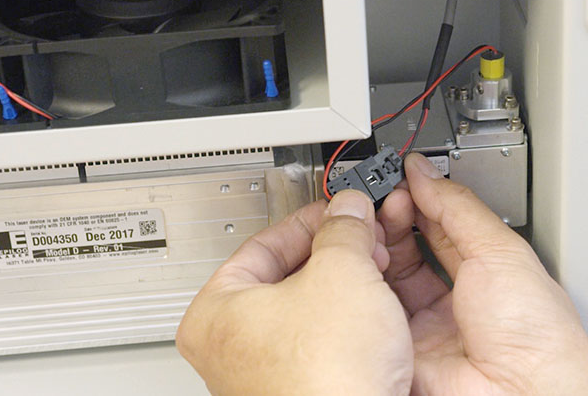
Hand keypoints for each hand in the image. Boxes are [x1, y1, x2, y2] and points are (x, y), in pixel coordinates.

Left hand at [177, 191, 412, 394]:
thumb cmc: (325, 379)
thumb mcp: (342, 274)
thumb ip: (344, 230)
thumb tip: (349, 210)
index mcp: (215, 313)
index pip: (262, 243)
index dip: (309, 219)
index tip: (337, 210)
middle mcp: (229, 348)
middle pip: (284, 275)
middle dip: (332, 253)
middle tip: (362, 240)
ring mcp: (261, 374)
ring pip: (305, 308)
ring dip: (343, 285)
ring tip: (373, 275)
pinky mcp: (296, 391)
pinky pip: (319, 341)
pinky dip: (344, 322)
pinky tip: (371, 317)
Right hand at [379, 154, 587, 394]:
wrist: (523, 391)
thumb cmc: (535, 333)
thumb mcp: (498, 249)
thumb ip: (457, 208)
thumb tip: (425, 174)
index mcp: (486, 274)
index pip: (442, 226)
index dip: (421, 200)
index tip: (402, 180)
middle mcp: (454, 300)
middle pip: (409, 250)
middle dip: (394, 219)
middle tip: (385, 199)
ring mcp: (425, 326)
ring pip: (385, 279)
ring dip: (377, 247)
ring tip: (373, 224)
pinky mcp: (401, 350)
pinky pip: (372, 312)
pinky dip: (363, 285)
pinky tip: (365, 260)